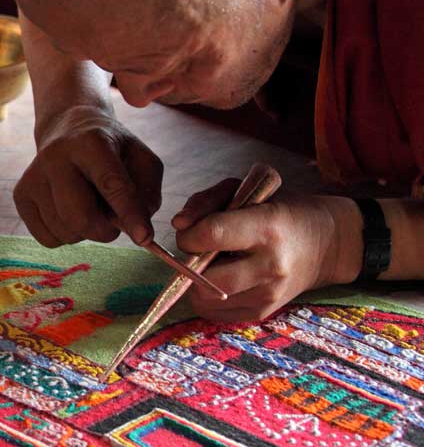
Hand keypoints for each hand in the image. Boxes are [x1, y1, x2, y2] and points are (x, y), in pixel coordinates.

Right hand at [14, 105, 162, 246]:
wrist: (67, 128)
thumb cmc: (112, 149)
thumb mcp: (141, 159)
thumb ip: (147, 194)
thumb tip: (136, 232)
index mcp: (91, 142)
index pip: (110, 183)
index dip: (129, 213)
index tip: (144, 238)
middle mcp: (55, 156)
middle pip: (79, 216)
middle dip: (104, 232)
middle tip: (114, 224)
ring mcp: (33, 176)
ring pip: (64, 231)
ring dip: (86, 233)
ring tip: (90, 208)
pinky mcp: (21, 194)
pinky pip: (47, 238)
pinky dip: (66, 236)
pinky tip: (70, 212)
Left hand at [173, 179, 359, 321]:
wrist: (327, 244)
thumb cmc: (280, 210)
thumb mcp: (246, 191)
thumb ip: (206, 202)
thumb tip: (177, 225)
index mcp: (267, 227)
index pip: (211, 235)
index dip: (189, 234)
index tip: (190, 231)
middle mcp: (270, 265)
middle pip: (205, 278)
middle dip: (189, 264)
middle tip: (198, 252)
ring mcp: (269, 294)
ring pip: (206, 300)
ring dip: (196, 283)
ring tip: (212, 265)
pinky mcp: (263, 312)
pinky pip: (215, 313)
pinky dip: (208, 297)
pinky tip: (222, 279)